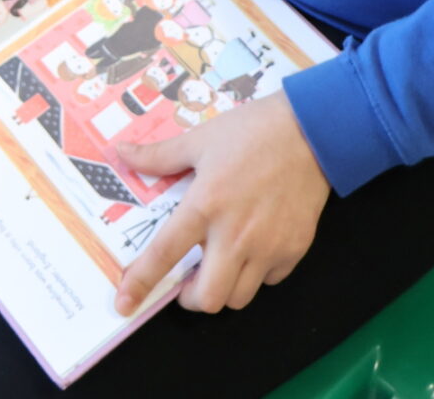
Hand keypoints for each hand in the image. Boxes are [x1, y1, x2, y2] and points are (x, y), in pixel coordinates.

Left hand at [112, 92, 329, 316]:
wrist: (311, 129)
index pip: (164, 254)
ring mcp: (268, 246)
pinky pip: (269, 280)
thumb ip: (160, 155)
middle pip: (207, 298)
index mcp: (205, 205)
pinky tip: (254, 249)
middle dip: (191, 298)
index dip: (141, 283)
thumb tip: (123, 154)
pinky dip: (257, 274)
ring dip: (223, 289)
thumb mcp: (201, 138)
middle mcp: (235, 234)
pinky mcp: (294, 249)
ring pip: (238, 298)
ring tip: (220, 265)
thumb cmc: (251, 131)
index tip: (125, 303)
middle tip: (188, 280)